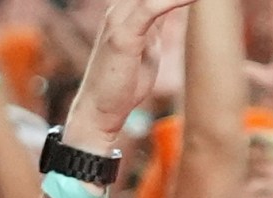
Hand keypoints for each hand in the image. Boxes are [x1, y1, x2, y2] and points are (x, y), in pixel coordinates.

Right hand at [61, 0, 199, 150]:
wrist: (100, 111)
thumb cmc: (122, 83)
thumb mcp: (146, 46)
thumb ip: (154, 24)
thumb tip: (170, 8)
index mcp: (125, 11)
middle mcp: (119, 10)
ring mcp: (118, 20)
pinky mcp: (122, 36)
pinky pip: (150, 7)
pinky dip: (173, 0)